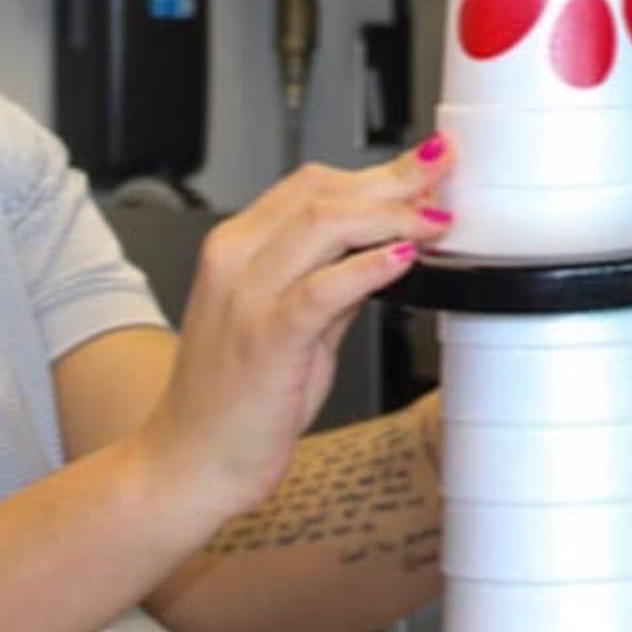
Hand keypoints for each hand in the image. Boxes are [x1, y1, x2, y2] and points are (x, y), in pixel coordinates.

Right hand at [136, 136, 454, 522]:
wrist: (186, 463)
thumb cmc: (230, 403)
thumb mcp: (285, 328)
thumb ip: (328, 287)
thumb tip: (382, 254)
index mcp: (234, 248)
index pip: (309, 185)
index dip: (374, 172)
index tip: (423, 168)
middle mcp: (234, 260)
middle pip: (321, 193)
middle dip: (393, 178)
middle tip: (445, 170)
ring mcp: (246, 297)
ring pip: (323, 224)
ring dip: (391, 214)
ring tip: (435, 218)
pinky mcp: (264, 339)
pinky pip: (322, 289)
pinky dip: (367, 267)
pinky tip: (402, 258)